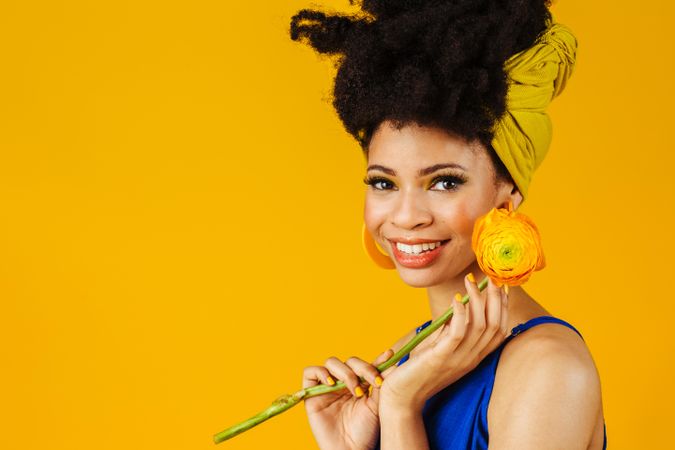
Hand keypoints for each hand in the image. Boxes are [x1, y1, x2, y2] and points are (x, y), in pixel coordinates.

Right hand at [302, 349, 392, 449]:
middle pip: (349, 361)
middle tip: (373, 383)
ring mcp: (327, 386)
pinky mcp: (311, 393)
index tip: (389, 356)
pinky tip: (332, 384)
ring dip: (345, 372)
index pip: (364, 365)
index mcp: (359, 383)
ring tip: (354, 390)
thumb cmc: (365, 431)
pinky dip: (320, 373)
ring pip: (331, 362)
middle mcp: (342, 382)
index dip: (375, 360)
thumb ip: (382, 381)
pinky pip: (310, 372)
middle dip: (362, 368)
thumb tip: (391, 357)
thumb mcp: (378, 404)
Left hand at [379, 274, 509, 411]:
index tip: (502, 286)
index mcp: (474, 357)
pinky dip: (460, 314)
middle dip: (495, 299)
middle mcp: (471, 359)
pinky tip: (456, 299)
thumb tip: (458, 305)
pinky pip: (457, 333)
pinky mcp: (440, 358)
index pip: (499, 330)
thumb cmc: (418, 370)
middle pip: (494, 325)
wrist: (401, 397)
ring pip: (479, 326)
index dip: (503, 308)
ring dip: (477, 299)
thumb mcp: (440, 348)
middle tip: (491, 277)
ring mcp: (457, 359)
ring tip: (470, 281)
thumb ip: (451, 331)